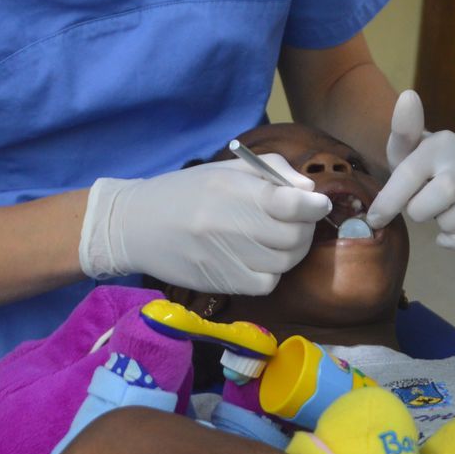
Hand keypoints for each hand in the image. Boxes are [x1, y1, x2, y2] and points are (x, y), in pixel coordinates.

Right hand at [79, 157, 330, 293]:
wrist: (135, 225)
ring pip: (284, 263)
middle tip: (301, 221)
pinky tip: (261, 259)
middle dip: (307, 228)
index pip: (289, 204)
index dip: (314, 206)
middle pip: (293, 237)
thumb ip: (273, 172)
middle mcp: (228, 224)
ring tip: (282, 239)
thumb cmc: (186, 192)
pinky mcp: (219, 282)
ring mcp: (223, 257)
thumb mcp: (226, 170)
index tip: (319, 204)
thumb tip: (309, 192)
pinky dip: (272, 272)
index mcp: (231, 189)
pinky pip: (266, 283)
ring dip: (293, 251)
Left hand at [368, 90, 454, 248]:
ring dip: (446, 222)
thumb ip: (401, 129)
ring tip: (437, 214)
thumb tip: (408, 96)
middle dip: (420, 208)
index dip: (389, 201)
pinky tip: (447, 235)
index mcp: (441, 143)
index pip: (411, 173)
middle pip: (445, 190)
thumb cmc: (416, 163)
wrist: (441, 172)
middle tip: (415, 208)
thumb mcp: (402, 148)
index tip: (375, 218)